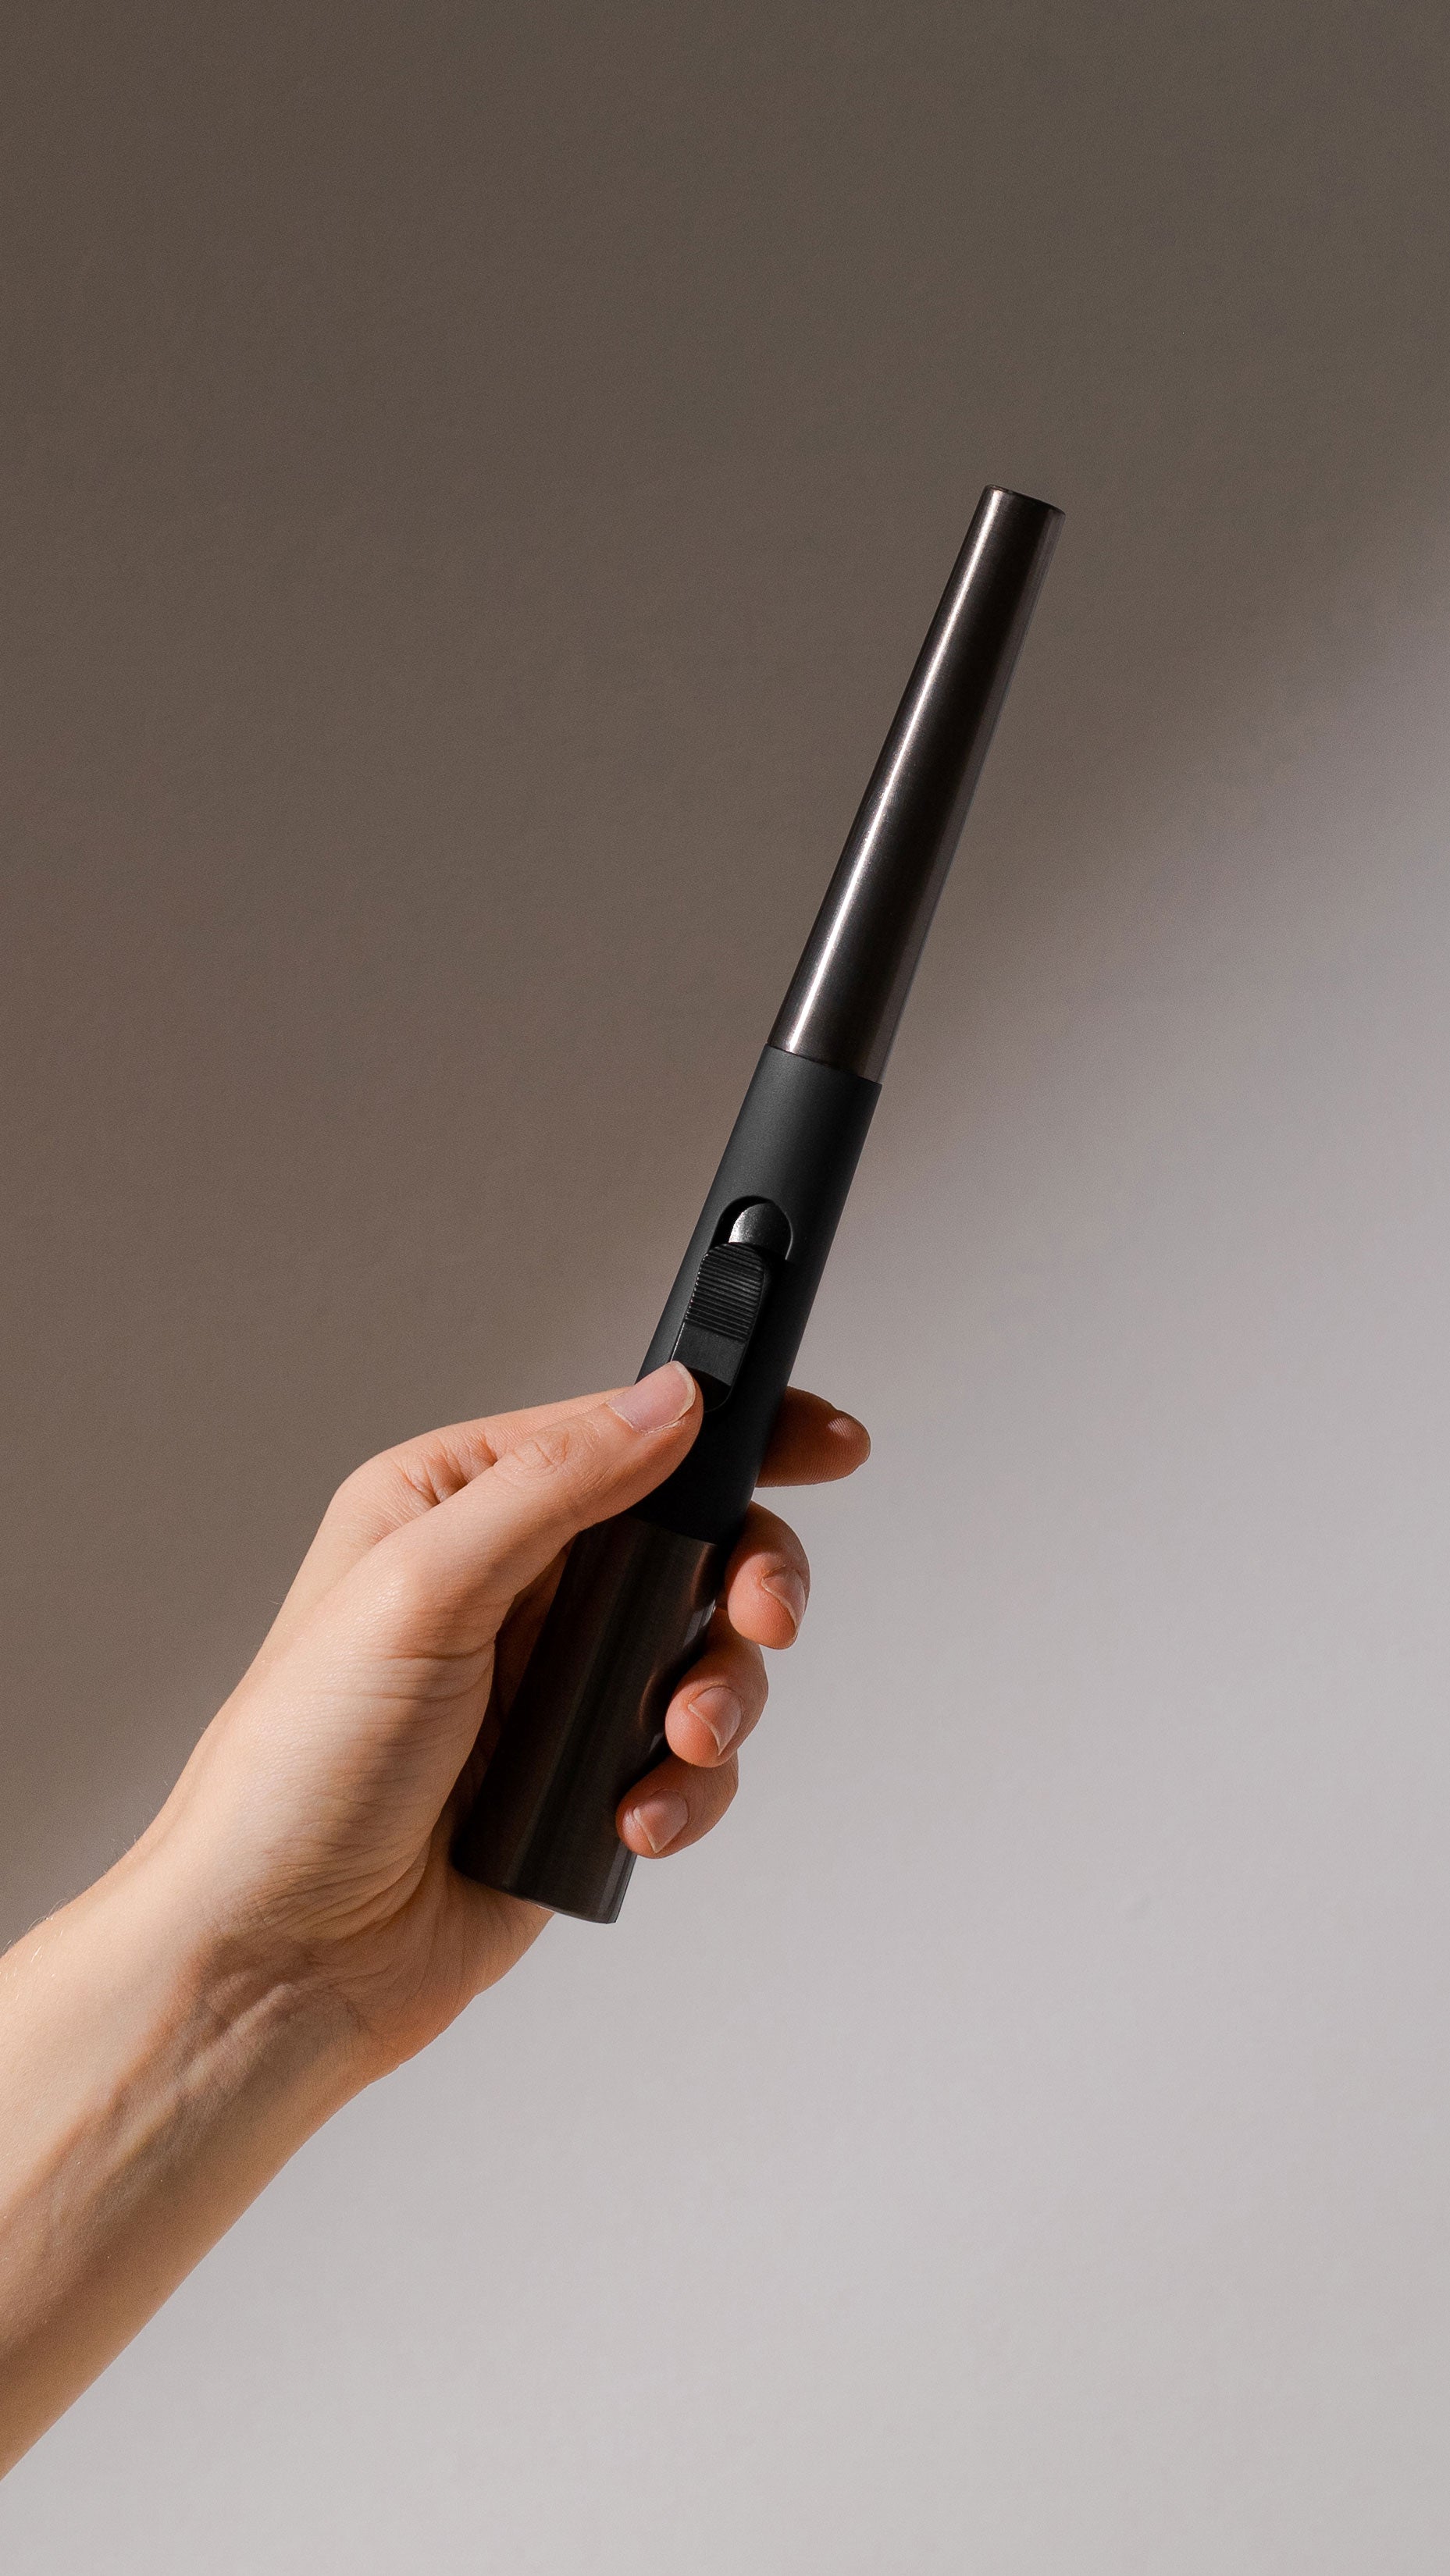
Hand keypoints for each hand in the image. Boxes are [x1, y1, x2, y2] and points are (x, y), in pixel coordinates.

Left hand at [141, 1362, 869, 2076]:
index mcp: (455, 1503)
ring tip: (679, 1742)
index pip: (623, 1432)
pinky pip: (688, 1760)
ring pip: (706, 1654)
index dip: (733, 1431)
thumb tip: (668, 1403)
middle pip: (694, 1542)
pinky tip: (632, 1816)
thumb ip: (554, 1486)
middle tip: (764, 1619)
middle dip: (747, 1583)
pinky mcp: (580, 1779)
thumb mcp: (417, 1590)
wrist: (278, 1963)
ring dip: (717, 1698)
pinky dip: (683, 1788)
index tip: (824, 1442)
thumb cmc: (295, 1775)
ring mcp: (551, 1685)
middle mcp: (512, 1584)